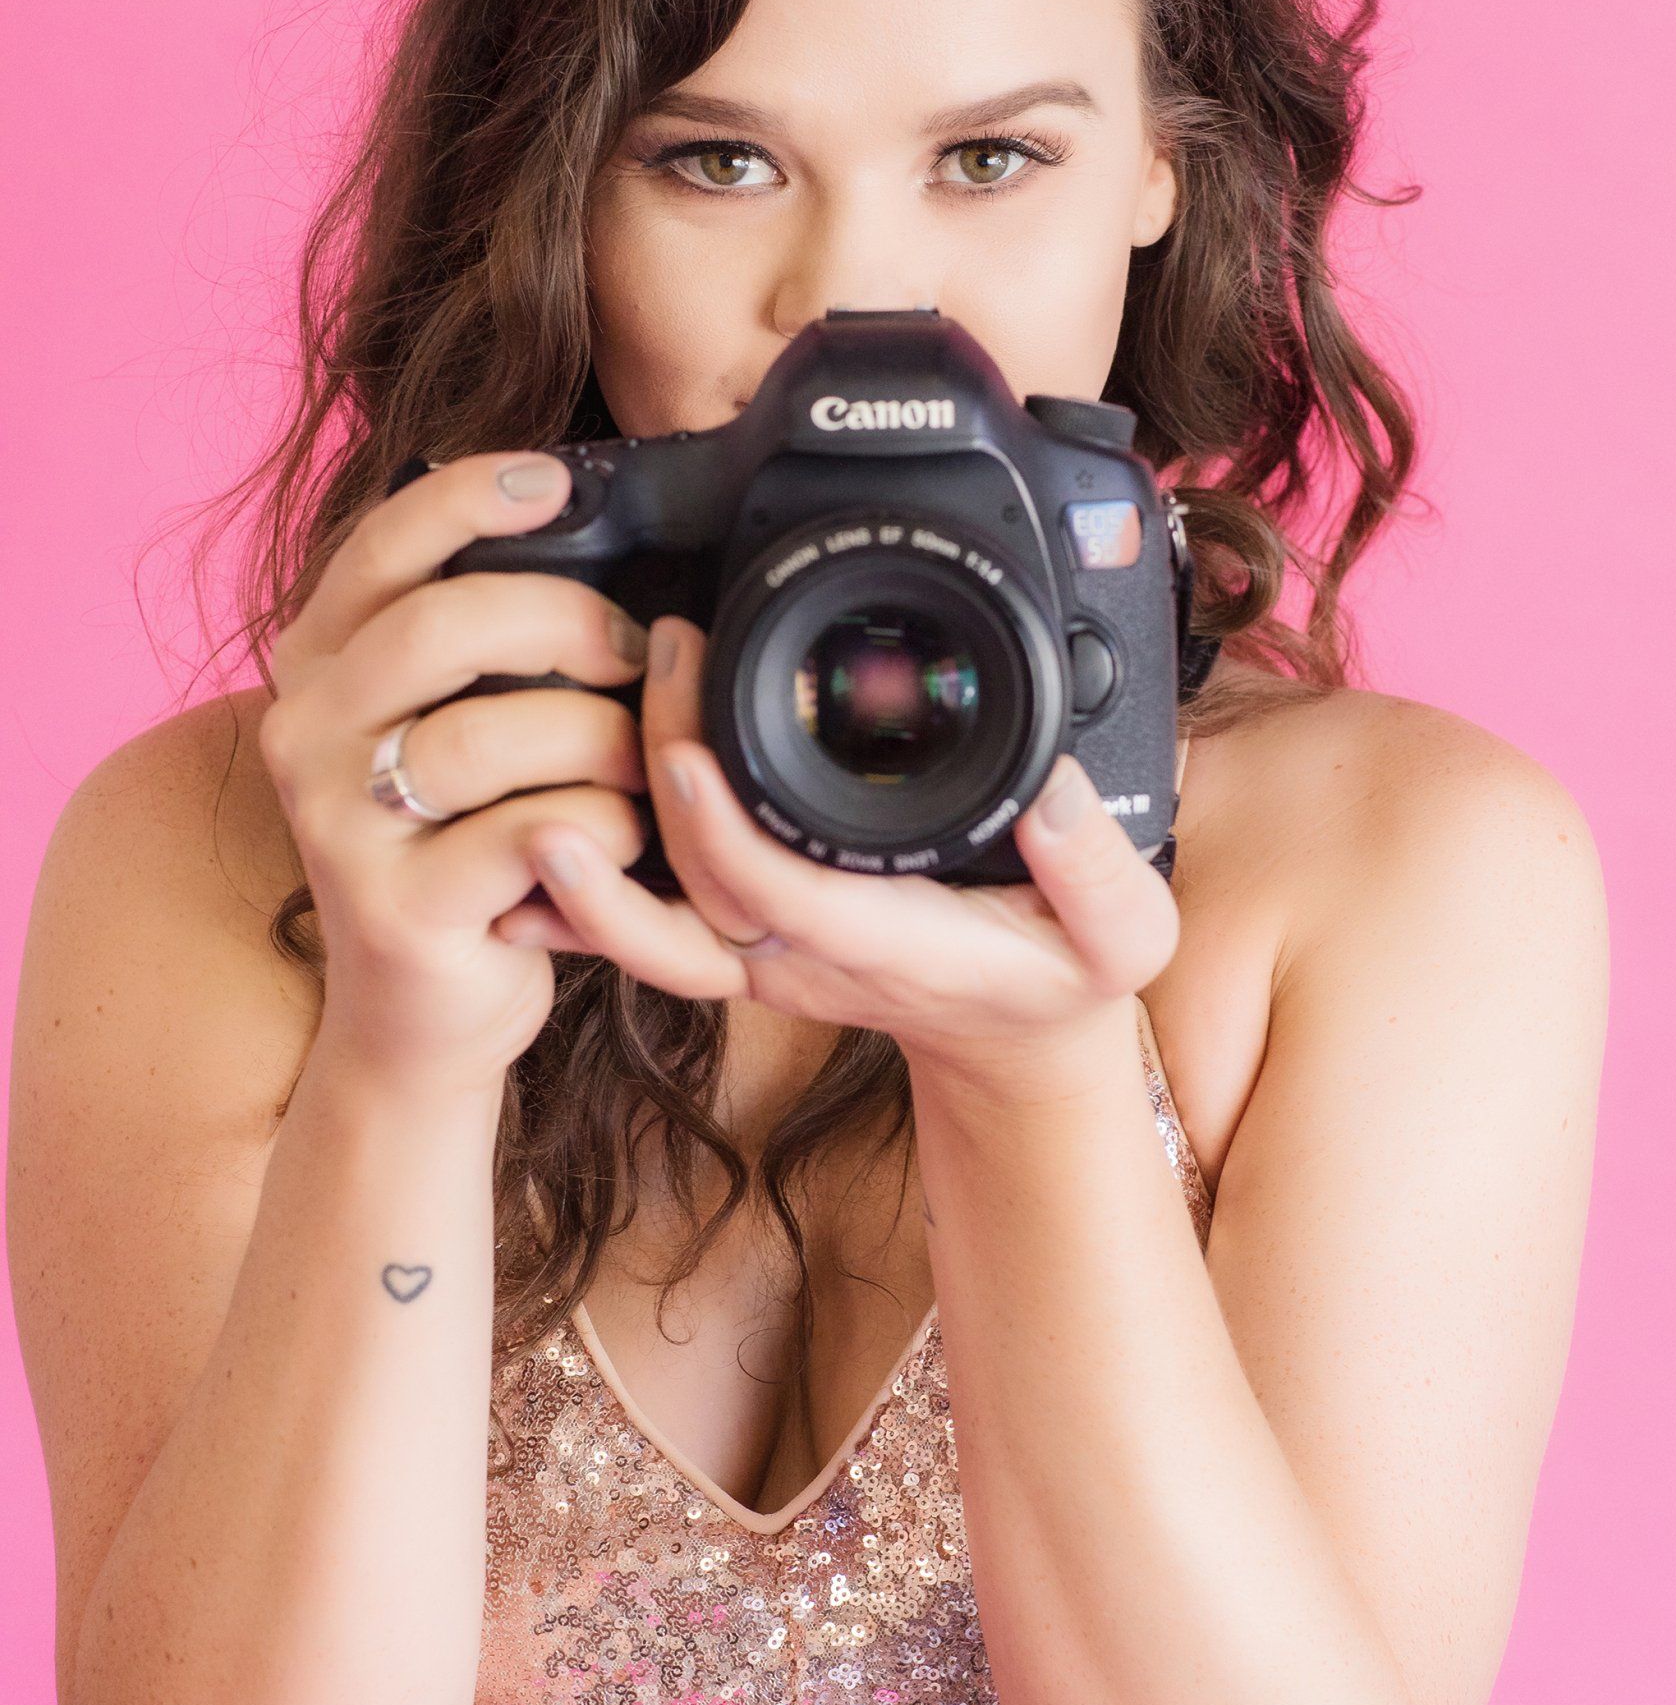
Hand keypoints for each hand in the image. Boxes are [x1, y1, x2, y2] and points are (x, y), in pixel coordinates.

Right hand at [257, 452, 746, 1100]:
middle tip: (638, 651)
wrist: (423, 1015)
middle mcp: (306, 732)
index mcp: (319, 663)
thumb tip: (598, 525)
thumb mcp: (458, 724)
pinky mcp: (397, 910)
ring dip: (599, 736)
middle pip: (442, 628)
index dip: (470, 496)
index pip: (381, 545)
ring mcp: (339, 825)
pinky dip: (603, 826)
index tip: (557, 479)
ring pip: (488, 735)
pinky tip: (625, 837)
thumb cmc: (468, 849)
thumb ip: (488, 641)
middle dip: (567, 622)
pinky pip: (530, 835)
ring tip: (642, 758)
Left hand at [494, 614, 1181, 1077]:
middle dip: (646, 791)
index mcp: (888, 943)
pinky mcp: (742, 939)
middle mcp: (803, 953)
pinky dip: (577, 898)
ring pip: (648, 924)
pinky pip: (646, 924)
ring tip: (540, 767)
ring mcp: (763, 954)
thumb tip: (1053, 794)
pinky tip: (522, 844)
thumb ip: (1097, 873)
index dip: (721, 832)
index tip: (683, 750)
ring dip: (587, 860)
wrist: (1019, 1041)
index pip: (780, 892)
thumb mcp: (1124, 937)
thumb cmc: (1066, 978)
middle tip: (643, 663)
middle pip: (692, 889)